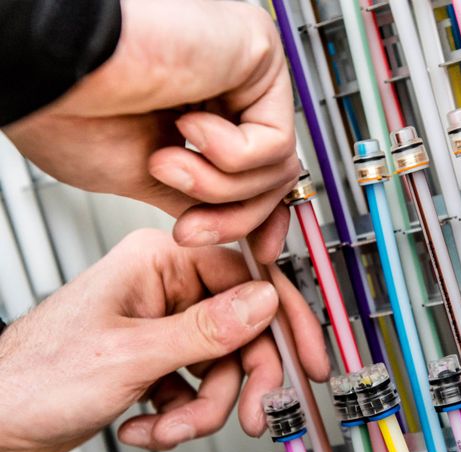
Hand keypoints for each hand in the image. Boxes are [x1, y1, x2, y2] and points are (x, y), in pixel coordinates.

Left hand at [0, 229, 327, 451]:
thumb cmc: (33, 379)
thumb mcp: (131, 355)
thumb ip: (206, 329)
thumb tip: (265, 302)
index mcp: (159, 262)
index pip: (248, 279)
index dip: (284, 321)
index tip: (307, 358)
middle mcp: (166, 288)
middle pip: (241, 330)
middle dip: (239, 382)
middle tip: (250, 413)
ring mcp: (163, 326)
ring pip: (222, 366)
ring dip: (202, 408)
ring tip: (168, 427)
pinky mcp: (158, 359)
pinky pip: (198, 386)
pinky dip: (179, 415)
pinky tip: (147, 425)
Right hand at [2, 0, 296, 263]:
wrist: (47, 69)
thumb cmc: (68, 108)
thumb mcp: (141, 174)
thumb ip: (198, 195)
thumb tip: (232, 220)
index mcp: (199, 109)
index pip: (259, 171)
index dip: (260, 217)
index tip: (258, 251)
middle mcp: (227, 87)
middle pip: (271, 175)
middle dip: (234, 218)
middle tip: (190, 230)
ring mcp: (244, 73)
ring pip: (276, 164)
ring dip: (218, 188)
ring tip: (165, 164)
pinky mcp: (257, 54)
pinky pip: (276, 140)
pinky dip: (229, 156)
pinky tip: (186, 127)